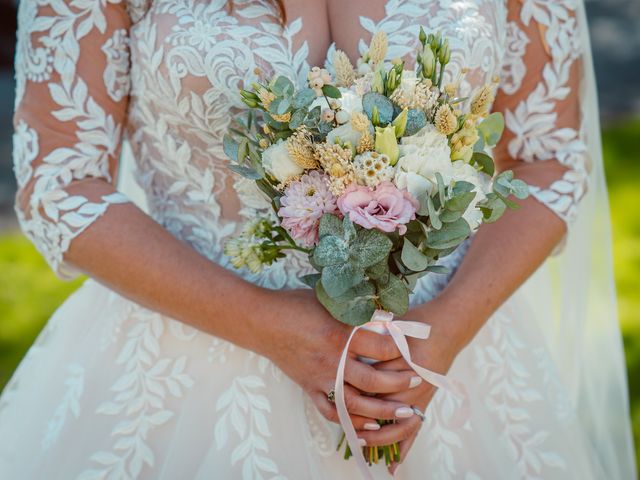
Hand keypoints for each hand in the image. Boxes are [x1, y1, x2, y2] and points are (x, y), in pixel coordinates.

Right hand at [257, 288, 422, 430]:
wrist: (262, 322)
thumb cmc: (295, 306)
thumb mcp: (330, 301)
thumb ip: (357, 310)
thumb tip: (387, 314)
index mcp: (339, 335)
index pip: (379, 346)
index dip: (399, 348)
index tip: (411, 346)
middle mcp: (331, 361)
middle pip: (373, 381)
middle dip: (399, 383)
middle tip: (417, 381)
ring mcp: (319, 379)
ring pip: (355, 404)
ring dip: (382, 411)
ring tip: (403, 411)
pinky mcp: (309, 388)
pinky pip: (331, 412)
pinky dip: (350, 422)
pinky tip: (368, 425)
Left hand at [354, 298, 463, 474]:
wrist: (447, 325)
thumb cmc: (416, 323)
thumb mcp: (391, 327)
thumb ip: (370, 340)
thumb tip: (344, 349)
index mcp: (403, 361)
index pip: (376, 384)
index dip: (356, 393)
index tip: (336, 400)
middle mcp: (413, 382)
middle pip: (386, 407)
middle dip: (364, 419)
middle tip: (343, 426)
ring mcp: (420, 394)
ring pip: (399, 425)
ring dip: (380, 438)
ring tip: (360, 444)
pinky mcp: (426, 400)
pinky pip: (415, 429)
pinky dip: (404, 447)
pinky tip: (393, 466)